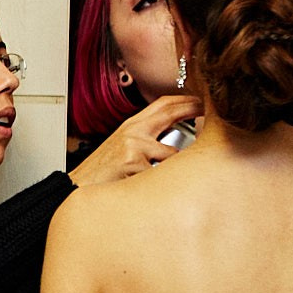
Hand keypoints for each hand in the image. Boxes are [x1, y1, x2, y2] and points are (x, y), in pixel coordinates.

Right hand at [68, 95, 203, 186]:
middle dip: (194, 108)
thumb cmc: (102, 175)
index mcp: (131, 127)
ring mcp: (133, 146)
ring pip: (173, 154)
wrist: (77, 189)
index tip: (205, 101)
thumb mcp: (124, 152)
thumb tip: (177, 147)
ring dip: (180, 168)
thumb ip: (147, 144)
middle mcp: (132, 131)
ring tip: (182, 180)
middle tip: (215, 112)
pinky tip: (155, 193)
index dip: (186, 100)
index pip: (162, 104)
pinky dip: (163, 185)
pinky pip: (161, 175)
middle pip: (169, 112)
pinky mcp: (132, 163)